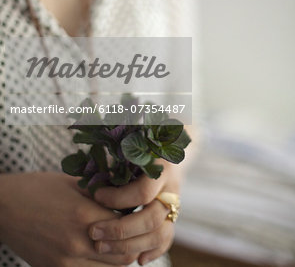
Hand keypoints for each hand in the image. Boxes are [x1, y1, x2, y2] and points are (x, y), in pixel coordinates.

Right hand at [0, 172, 128, 266]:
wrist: (4, 207)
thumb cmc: (38, 189)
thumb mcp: (72, 183)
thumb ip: (101, 193)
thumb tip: (125, 197)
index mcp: (83, 216)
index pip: (127, 227)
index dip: (134, 219)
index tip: (133, 211)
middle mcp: (77, 244)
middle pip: (124, 255)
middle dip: (132, 242)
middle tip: (129, 228)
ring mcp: (66, 262)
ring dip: (118, 256)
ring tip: (116, 239)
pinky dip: (100, 265)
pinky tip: (97, 250)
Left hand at [91, 161, 182, 264]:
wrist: (165, 151)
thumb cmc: (137, 149)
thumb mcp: (128, 151)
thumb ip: (114, 166)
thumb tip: (88, 184)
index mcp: (162, 168)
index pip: (143, 191)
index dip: (118, 198)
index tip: (96, 196)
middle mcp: (171, 189)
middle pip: (151, 218)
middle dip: (120, 229)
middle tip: (93, 232)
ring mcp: (174, 206)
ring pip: (160, 234)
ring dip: (131, 245)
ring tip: (103, 247)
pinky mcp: (172, 218)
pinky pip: (166, 240)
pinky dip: (153, 252)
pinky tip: (137, 259)